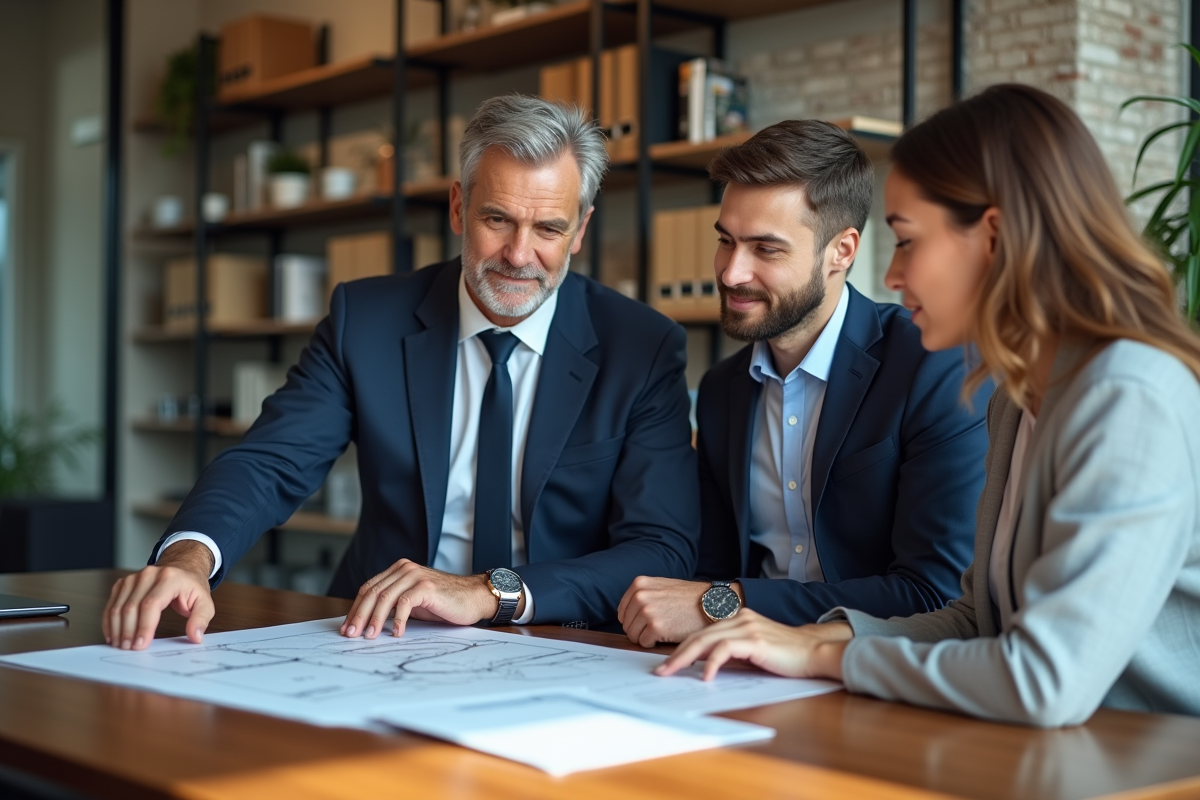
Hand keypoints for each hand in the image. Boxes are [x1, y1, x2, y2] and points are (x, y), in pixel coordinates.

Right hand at [102, 540, 214, 649]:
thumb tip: (196, 636)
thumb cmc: (191, 586)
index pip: (151, 604)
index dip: (144, 626)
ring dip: (116, 628)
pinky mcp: (123, 583)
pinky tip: (112, 634)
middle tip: (129, 649)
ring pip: (118, 606)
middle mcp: (149, 575)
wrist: (181, 567)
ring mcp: (133, 578)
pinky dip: (110, 621)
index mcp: (169, 578)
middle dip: (129, 631)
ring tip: (120, 645)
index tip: (141, 644)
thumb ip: (201, 619)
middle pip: (132, 607)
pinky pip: (112, 604)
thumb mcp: (204, 601)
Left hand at [340, 559, 512, 638]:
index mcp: (398, 570)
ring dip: (374, 620)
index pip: (369, 588)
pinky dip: (397, 620)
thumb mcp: (413, 602)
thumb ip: (393, 604)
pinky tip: (396, 633)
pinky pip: (404, 603)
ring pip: (385, 598)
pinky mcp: (426, 587)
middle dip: (359, 616)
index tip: (347, 628)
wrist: (473, 598)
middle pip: (373, 593)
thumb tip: (366, 622)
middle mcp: (404, 569)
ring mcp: (415, 576)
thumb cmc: (444, 603)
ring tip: (369, 636)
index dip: (356, 609)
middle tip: (351, 635)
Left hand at [618, 576, 732, 646]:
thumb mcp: (661, 587)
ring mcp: (647, 611)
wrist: (711, 604)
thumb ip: (643, 596)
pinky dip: (654, 643)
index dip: (635, 620)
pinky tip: (668, 634)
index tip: (648, 622)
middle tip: (660, 626)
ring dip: (647, 637)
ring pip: (633, 635)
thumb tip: (625, 616)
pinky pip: (644, 643)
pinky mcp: (656, 627)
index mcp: (639, 584)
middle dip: (640, 630)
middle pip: (627, 624)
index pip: (623, 611)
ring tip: (665, 629)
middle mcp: (640, 596)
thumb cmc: (689, 598)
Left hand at [654, 610, 852, 680]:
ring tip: (672, 673)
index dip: (681, 648)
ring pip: (706, 640)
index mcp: (736, 618)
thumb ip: (730, 652)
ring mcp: (747, 627)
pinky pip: (725, 649)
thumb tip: (702, 665)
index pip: (701, 633)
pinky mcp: (755, 640)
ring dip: (684, 658)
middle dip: (676, 655)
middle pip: (698, 635)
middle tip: (660, 671)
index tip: (666, 664)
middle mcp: (739, 618)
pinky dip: (711, 663)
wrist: (813, 653)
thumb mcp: (751, 651)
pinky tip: (705, 677)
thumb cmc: (784, 656)